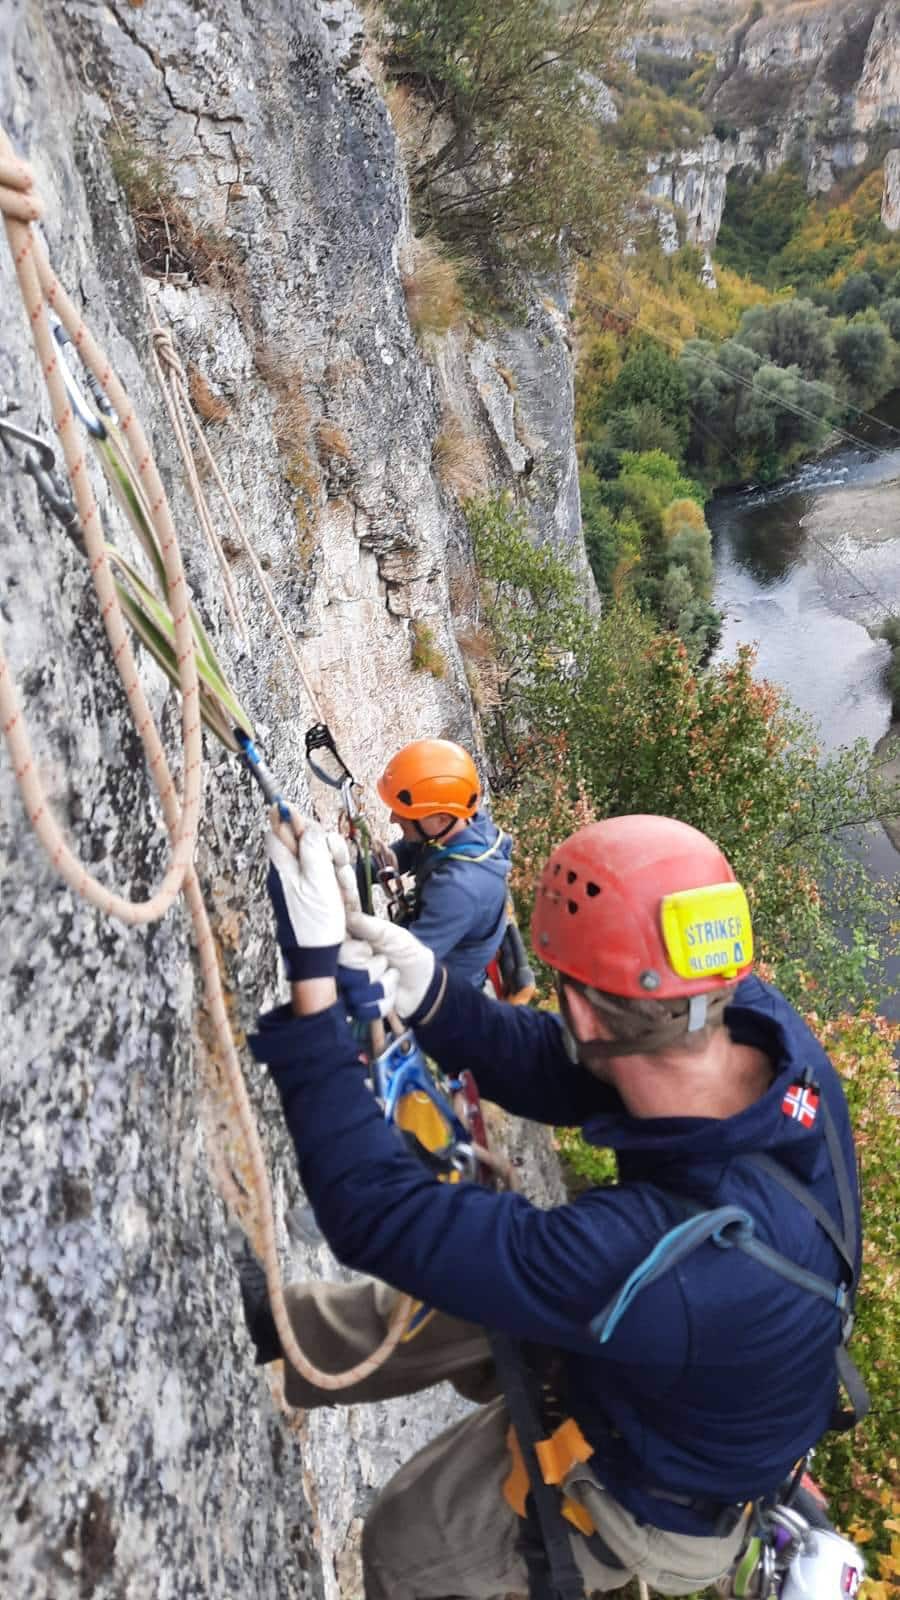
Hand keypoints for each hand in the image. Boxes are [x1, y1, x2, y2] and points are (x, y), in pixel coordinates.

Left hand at [266, 807, 344, 980]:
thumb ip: (310, 845)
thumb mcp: (318, 878)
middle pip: (306, 841)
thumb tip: (293, 814)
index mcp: (282, 864)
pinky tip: (341, 898)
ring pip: (321, 859)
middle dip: (326, 847)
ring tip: (340, 889)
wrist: (317, 959)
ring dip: (335, 869)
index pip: (278, 828)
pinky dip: (335, 884)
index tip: (307, 821)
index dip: (293, 820)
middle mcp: (287, 872)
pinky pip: (325, 879)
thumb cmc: (315, 922)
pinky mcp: (311, 895)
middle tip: (336, 862)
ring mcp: (300, 884)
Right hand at [345, 909, 438, 1020]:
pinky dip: (385, 1002)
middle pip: (345, 973)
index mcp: (347, 944)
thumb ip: (368, 925)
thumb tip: (346, 914)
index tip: (368, 949)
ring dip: (383, 986)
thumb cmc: (407, 954)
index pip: (332, 949)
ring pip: (356, 993)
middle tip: (384, 962)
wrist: (423, 983)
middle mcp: (342, 967)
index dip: (353, 952)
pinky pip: (365, 1010)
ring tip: (389, 977)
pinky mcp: (356, 1009)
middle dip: (373, 969)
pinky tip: (390, 993)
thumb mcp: (392, 934)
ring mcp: (348, 989)